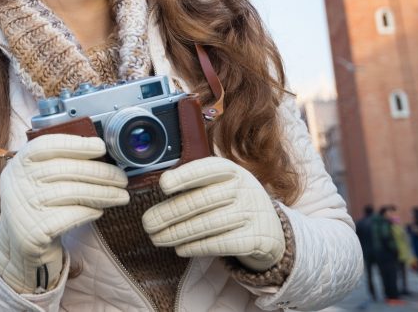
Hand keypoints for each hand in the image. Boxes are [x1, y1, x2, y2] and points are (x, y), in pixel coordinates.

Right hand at [0, 134, 128, 291]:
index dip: (75, 144)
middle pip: (64, 170)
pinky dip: (89, 211)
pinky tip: (99, 210)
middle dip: (99, 172)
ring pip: (71, 192)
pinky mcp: (34, 230)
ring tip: (121, 196)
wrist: (21, 244)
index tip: (101, 147)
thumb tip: (100, 151)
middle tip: (121, 178)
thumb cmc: (40, 204)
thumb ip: (61, 162)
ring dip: (102, 193)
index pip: (45, 145)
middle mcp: (16, 182)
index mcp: (19, 163)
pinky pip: (70, 216)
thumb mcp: (39, 178)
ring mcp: (23, 207)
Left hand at [142, 157, 284, 270]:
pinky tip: (180, 249)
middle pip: (201, 201)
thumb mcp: (222, 184)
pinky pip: (220, 243)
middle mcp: (244, 189)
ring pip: (207, 224)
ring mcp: (251, 213)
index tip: (163, 185)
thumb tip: (157, 189)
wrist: (270, 228)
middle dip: (169, 213)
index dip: (185, 176)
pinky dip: (196, 247)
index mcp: (231, 170)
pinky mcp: (255, 238)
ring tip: (156, 238)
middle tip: (147, 223)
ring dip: (177, 233)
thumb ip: (195, 184)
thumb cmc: (232, 201)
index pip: (207, 169)